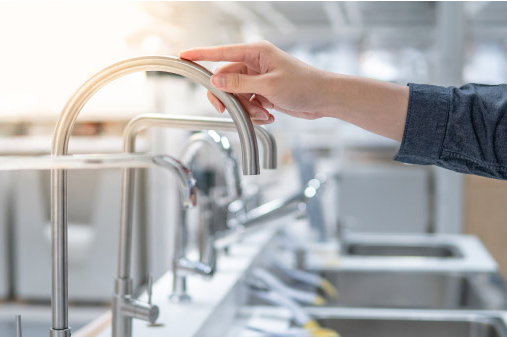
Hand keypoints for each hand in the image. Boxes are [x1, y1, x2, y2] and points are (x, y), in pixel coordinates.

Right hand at [180, 41, 330, 124]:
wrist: (324, 99)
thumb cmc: (304, 86)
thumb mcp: (269, 86)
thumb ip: (240, 83)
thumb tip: (216, 78)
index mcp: (256, 52)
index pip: (221, 52)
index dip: (200, 55)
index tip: (183, 56)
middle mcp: (255, 63)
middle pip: (226, 79)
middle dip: (229, 98)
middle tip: (227, 110)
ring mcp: (258, 78)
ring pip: (237, 95)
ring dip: (246, 109)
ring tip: (264, 113)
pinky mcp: (263, 92)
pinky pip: (247, 103)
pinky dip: (255, 112)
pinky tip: (270, 115)